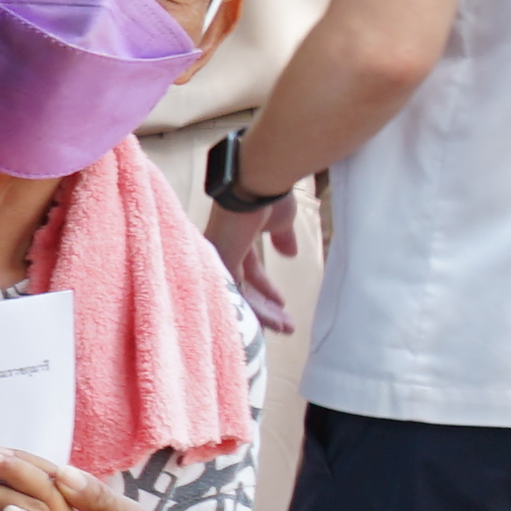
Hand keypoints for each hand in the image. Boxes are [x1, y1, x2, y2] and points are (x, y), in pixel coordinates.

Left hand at [202, 190, 301, 333]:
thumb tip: (289, 253)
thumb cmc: (269, 195)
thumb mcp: (281, 221)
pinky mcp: (223, 261)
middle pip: (244, 288)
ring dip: (264, 313)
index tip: (282, 304)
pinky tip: (270, 323)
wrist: (259, 182)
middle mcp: (225, 250)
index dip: (266, 290)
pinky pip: (236, 294)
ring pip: (240, 295)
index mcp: (237, 240)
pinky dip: (253, 310)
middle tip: (287, 324)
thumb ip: (282, 237)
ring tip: (285, 328)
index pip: (250, 272)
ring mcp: (221, 256)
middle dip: (266, 308)